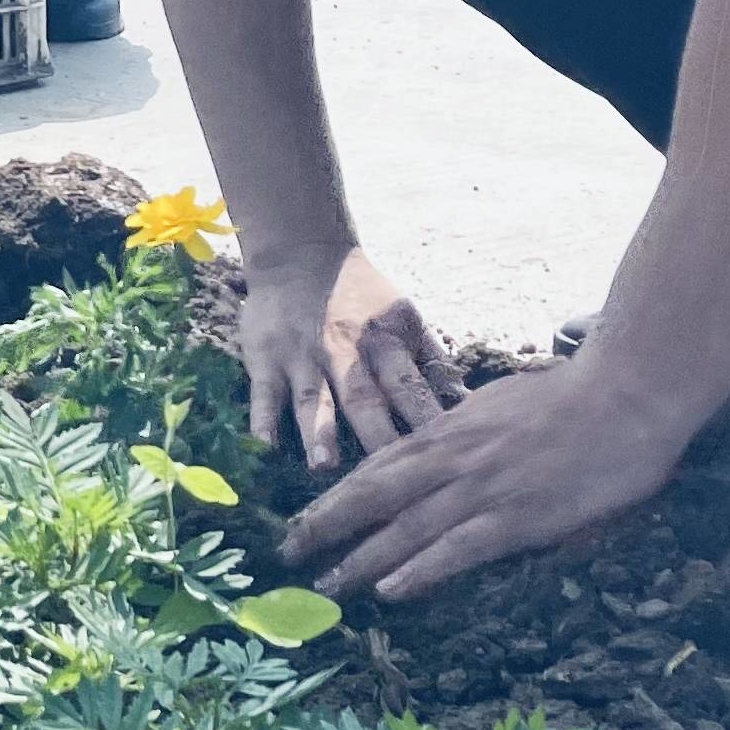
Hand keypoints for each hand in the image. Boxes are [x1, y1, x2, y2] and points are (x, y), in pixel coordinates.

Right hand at [237, 245, 457, 471]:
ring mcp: (300, 356)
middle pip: (363, 398)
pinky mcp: (265, 357)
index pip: (408, 385)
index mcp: (383, 341)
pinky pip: (263, 391)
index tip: (439, 453)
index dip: (423, 418)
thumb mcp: (404, 316)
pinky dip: (263, 418)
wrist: (300, 253)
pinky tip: (265, 446)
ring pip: (311, 398)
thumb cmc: (362, 296)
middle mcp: (343, 351)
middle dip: (376, 435)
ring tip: (323, 466)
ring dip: (318, 431)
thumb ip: (432, 359)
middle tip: (389, 476)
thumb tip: (467, 401)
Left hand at [278, 351, 694, 601]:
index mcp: (448, 431)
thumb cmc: (573, 397)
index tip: (303, 519)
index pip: (377, 468)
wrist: (626, 392)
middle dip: (325, 527)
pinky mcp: (517, 516)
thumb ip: (466, 430)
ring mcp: (482, 488)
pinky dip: (421, 570)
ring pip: (404, 528)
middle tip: (286, 556)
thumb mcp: (500, 405)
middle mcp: (452, 459)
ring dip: (359, 560)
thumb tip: (443, 442)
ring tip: (323, 586)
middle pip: (373, 497)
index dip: (335, 497)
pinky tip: (391, 593)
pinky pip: (457, 548)